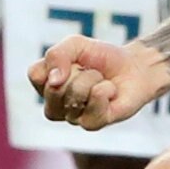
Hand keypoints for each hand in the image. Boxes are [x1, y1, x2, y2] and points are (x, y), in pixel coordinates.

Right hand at [29, 32, 169, 129]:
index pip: (36, 75)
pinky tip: (110, 91)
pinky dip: (105, 91)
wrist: (133, 67)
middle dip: (79, 72)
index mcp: (45, 85)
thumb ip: (57, 55)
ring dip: (94, 80)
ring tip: (101, 81)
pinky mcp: (93, 123)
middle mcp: (55, 105)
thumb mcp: (76, 45)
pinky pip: (93, 107)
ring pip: (75, 96)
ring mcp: (73, 117)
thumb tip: (53, 81)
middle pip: (54, 88)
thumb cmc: (102, 57)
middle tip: (90, 71)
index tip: (74, 60)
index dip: (57, 63)